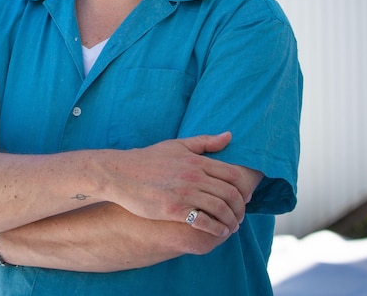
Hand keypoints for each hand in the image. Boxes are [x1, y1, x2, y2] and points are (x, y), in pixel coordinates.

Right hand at [103, 132, 256, 237]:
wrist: (120, 174)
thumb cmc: (148, 160)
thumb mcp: (177, 145)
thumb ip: (205, 142)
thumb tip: (229, 136)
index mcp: (196, 161)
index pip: (233, 175)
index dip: (244, 189)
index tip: (246, 198)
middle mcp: (194, 176)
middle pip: (230, 194)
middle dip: (240, 208)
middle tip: (240, 216)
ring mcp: (184, 193)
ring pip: (220, 209)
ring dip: (231, 220)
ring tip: (232, 227)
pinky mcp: (174, 210)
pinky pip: (203, 221)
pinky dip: (216, 229)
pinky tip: (219, 232)